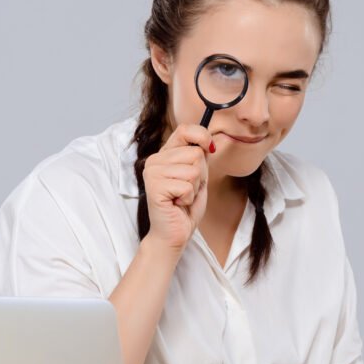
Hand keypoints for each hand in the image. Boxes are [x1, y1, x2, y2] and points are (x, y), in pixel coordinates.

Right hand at [141, 124, 211, 251]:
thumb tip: (210, 141)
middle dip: (200, 175)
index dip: (202, 136)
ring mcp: (153, 172)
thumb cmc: (185, 208)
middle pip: (195, 153)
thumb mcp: (198, 177)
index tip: (209, 148)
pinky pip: (187, 185)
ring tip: (182, 197)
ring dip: (194, 188)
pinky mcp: (155, 186)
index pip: (185, 130)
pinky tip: (177, 204)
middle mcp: (155, 160)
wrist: (174, 234)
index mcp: (165, 154)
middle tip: (187, 189)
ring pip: (193, 170)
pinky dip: (189, 197)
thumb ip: (200, 158)